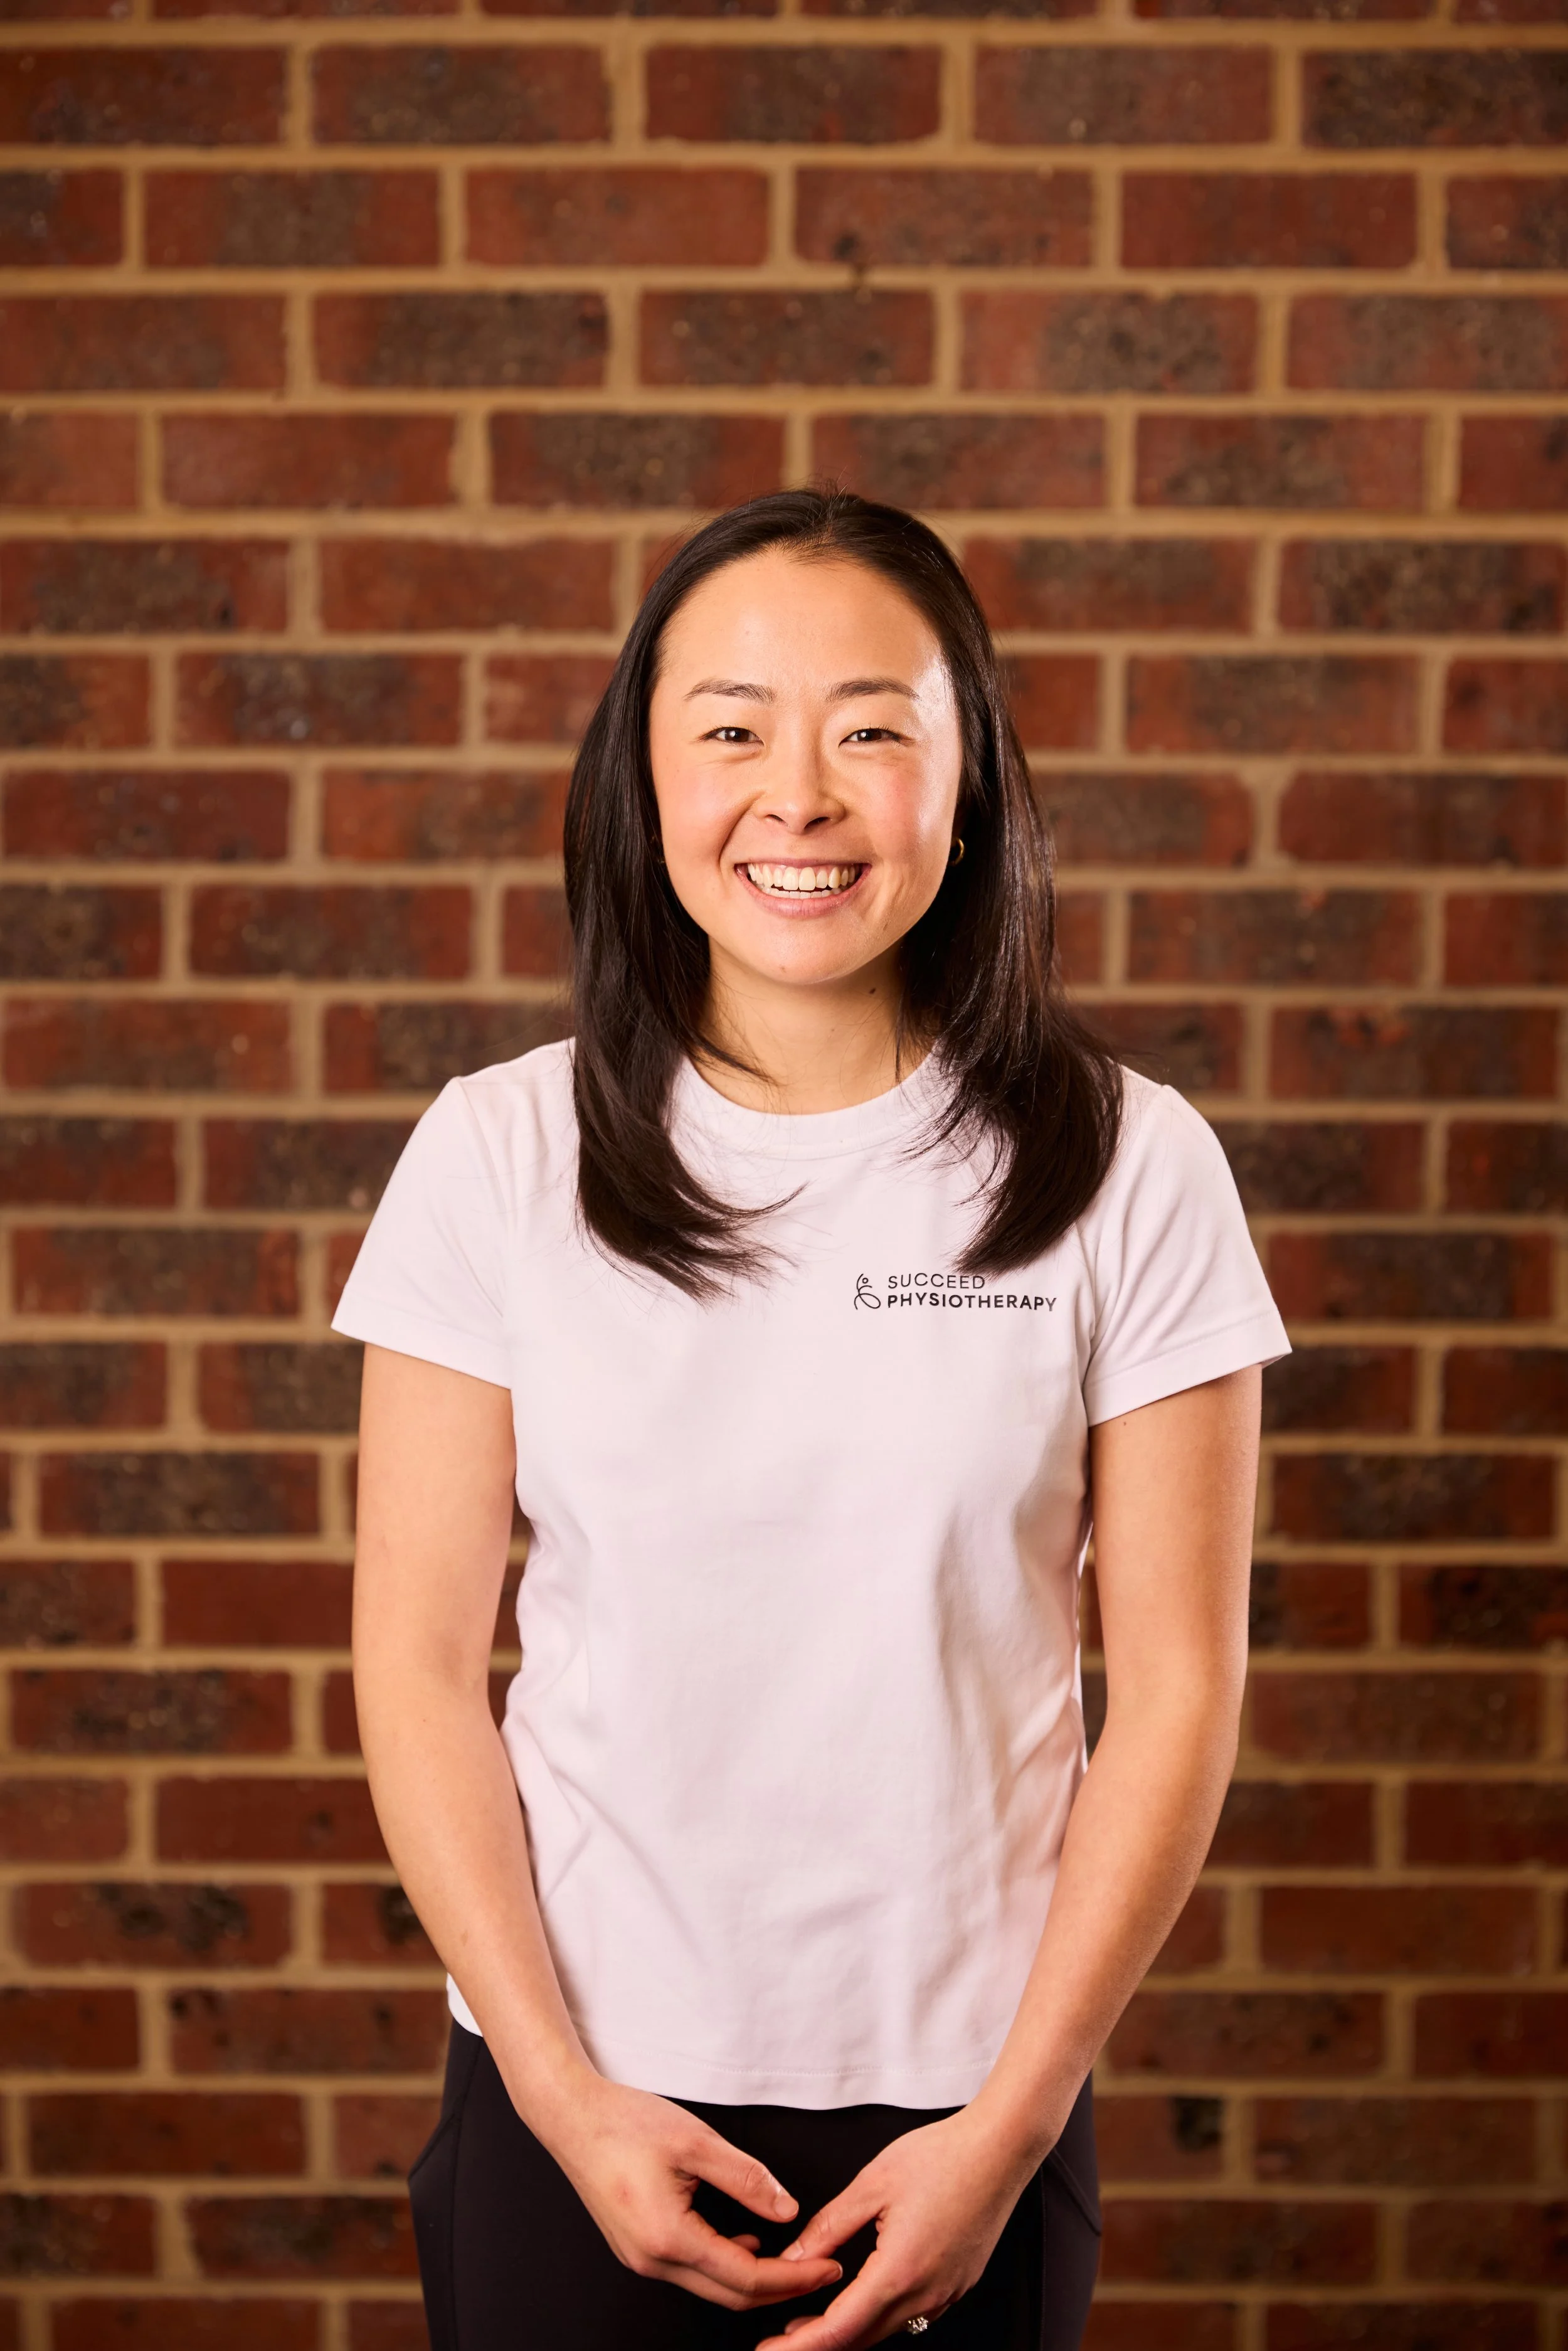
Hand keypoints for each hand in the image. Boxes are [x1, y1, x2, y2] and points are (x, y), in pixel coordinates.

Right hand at [541, 2074, 844, 2311]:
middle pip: (729, 2295)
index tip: (828, 2266)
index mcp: (668, 2238)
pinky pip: (690, 2271)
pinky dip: (724, 2266)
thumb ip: (747, 2178)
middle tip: (820, 2270)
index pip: (745, 2278)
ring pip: (710, 2287)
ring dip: (752, 2279)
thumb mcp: (697, 2141)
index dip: (793, 2277)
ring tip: (791, 2258)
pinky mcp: (636, 2249)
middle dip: (780, 2288)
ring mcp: (640, 2259)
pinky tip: (744, 2243)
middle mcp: (651, 2261)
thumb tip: (788, 2211)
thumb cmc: (625, 2122)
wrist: (570, 2117)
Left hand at [756, 2108, 1032, 2349]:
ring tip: (810, 2319)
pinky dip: (878, 2316)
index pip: (840, 2329)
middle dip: (819, 2343)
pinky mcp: (958, 2284)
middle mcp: (927, 2293)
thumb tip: (793, 2258)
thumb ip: (828, 2227)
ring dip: (848, 2331)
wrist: (1001, 2148)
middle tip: (780, 2337)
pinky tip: (860, 2297)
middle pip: (862, 2339)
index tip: (769, 2350)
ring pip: (887, 2329)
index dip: (801, 2345)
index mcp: (899, 2271)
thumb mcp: (871, 2184)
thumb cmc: (942, 2157)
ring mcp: (947, 2293)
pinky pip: (912, 2314)